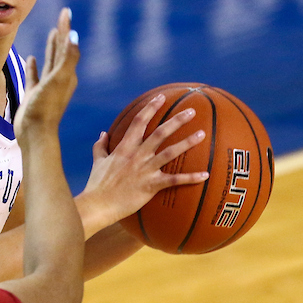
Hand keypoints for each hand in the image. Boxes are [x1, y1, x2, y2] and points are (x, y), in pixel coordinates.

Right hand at [14, 7, 78, 135]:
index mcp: (67, 74)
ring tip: (52, 33)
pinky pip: (34, 76)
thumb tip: (73, 35)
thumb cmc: (46, 108)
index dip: (65, 28)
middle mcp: (59, 79)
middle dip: (61, 34)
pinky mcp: (34, 95)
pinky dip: (33, 66)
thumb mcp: (58, 80)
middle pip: (60, 51)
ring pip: (50, 62)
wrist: (34, 133)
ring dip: (50, 47)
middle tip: (62, 16)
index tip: (66, 11)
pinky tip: (31, 59)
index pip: (66, 45)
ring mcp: (46, 87)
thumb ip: (67, 58)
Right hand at [77, 93, 209, 232]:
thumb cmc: (97, 185)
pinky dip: (191, 177)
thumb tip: (103, 133)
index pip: (138, 122)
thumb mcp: (98, 161)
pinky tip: (205, 175)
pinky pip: (175, 180)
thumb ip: (100, 146)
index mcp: (124, 147)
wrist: (98, 205)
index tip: (161, 97)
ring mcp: (145, 170)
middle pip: (160, 133)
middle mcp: (137, 155)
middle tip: (192, 111)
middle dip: (177, 120)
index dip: (150, 108)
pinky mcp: (151, 185)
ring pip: (170, 152)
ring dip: (187, 142)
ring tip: (202, 134)